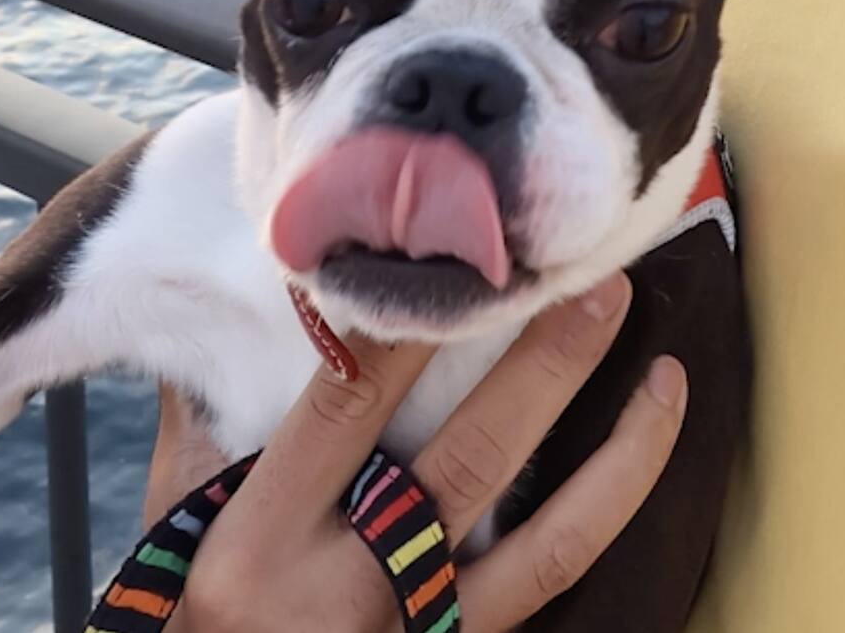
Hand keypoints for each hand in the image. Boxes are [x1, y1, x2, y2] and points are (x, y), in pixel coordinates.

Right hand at [137, 275, 688, 629]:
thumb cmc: (189, 623)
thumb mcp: (176, 527)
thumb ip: (203, 422)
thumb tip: (226, 306)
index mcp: (263, 538)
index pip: (349, 403)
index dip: (410, 324)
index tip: (461, 250)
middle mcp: (350, 585)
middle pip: (472, 456)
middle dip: (548, 365)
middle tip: (601, 283)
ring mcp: (419, 631)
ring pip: (546, 540)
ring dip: (620, 455)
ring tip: (668, 376)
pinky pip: (550, 586)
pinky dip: (603, 521)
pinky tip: (643, 465)